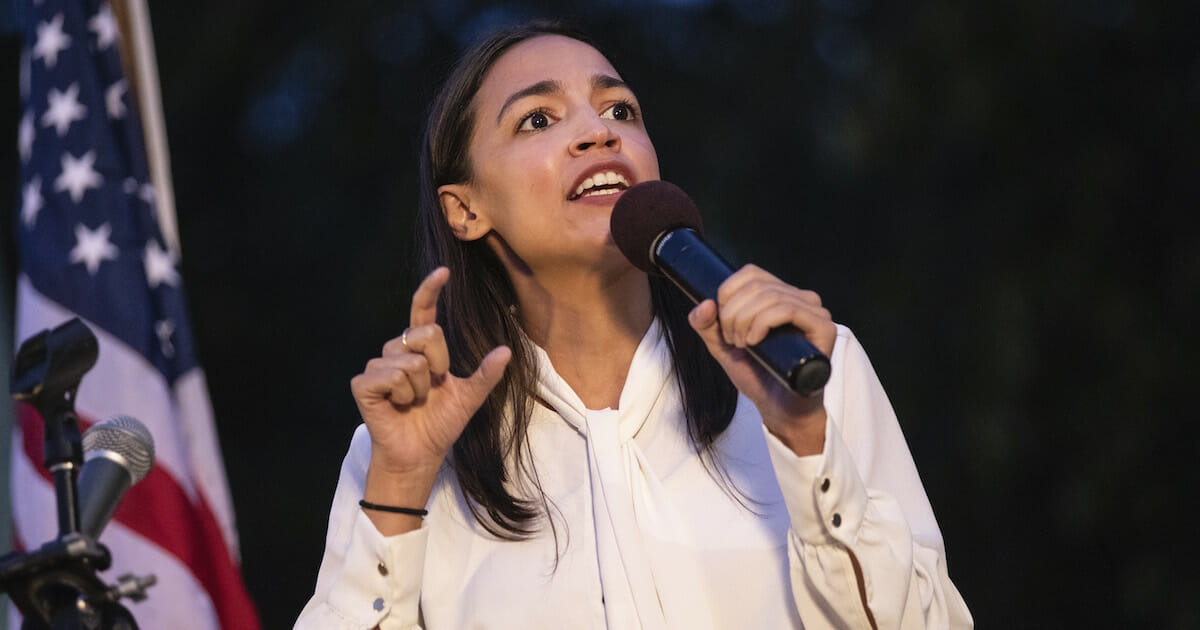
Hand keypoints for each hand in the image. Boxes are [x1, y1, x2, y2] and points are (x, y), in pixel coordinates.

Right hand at [350, 267, 510, 524]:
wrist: (420, 453)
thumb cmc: (440, 424)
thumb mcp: (469, 397)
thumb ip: (486, 374)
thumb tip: (507, 351)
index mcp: (421, 350)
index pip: (423, 311)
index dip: (430, 290)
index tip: (443, 272)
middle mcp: (397, 351)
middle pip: (426, 335)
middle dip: (438, 364)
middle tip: (432, 390)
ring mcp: (377, 366)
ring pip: (410, 361)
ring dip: (421, 388)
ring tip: (414, 402)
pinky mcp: (363, 384)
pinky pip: (391, 376)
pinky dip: (402, 394)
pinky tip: (398, 405)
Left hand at [687, 265, 835, 455]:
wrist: (779, 408)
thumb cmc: (757, 376)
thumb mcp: (723, 347)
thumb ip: (707, 326)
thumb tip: (704, 304)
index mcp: (779, 295)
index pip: (750, 273)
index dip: (728, 293)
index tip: (722, 324)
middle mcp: (800, 298)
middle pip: (757, 284)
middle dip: (733, 313)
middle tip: (732, 340)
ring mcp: (814, 312)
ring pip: (771, 295)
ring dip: (745, 321)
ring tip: (743, 345)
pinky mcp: (823, 328)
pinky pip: (788, 309)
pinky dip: (763, 323)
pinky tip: (755, 342)